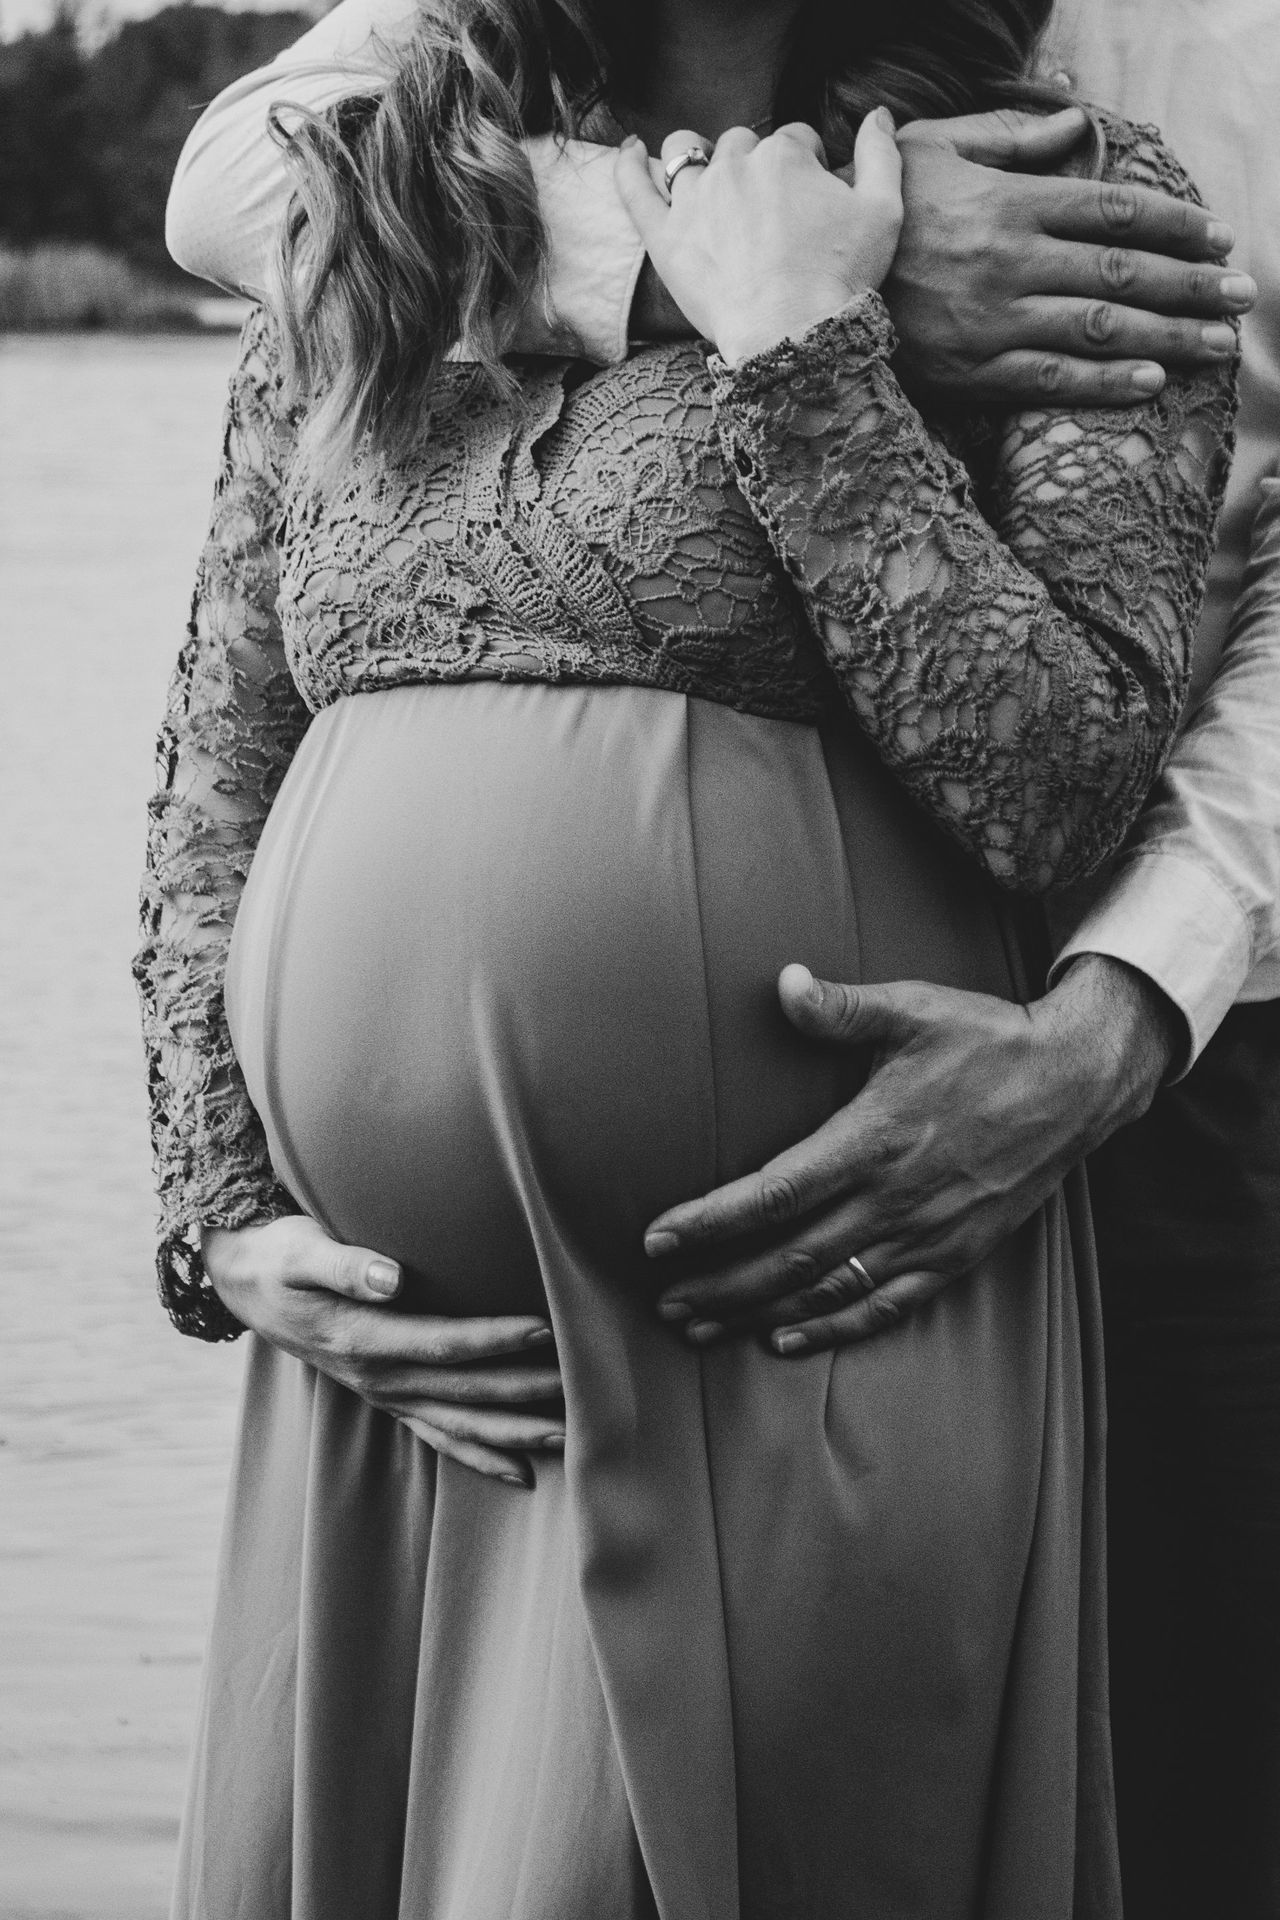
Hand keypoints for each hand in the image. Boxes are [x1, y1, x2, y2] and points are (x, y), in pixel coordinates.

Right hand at [202, 1215, 563, 1487]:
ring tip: (571, 1436)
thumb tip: (390, 1278)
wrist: (246, 1286)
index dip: (494, 1338)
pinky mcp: (389, 1398)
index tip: (544, 1327)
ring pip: (459, 1423)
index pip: (442, 1342)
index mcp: (363, 1337)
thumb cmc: (281, 1257)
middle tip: (584, 1386)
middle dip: (525, 1391)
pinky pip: (439, 1437)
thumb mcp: (300, 1251)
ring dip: (515, 1433)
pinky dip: (480, 1457)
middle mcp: (379, 1376)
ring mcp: (385, 1394)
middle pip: (463, 1390)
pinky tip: (523, 1474)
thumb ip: (345, 1265)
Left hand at [616, 112, 901, 364]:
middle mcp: (735, 165)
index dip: (809, 167)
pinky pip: (634, 189)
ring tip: (707, 180)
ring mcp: (694, 199)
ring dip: (697, 156)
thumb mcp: (884, 212)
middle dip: (757, 165)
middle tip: (769, 211)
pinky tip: (631, 151)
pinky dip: (629, 166)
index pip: (797, 141)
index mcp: (785, 154)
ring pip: (686, 152)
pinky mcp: (664, 238)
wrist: (790, 336)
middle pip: (743, 145)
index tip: (815, 202)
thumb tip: (880, 114)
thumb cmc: (841, 278)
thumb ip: (882, 155)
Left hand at [644, 955, 1178, 1351]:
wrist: (1077, 1082)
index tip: (657, 1240)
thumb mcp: (914, 1009)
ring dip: (758, 1312)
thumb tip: (784, 983)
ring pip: (827, 1289)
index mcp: (872, 1139)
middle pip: (787, 1257)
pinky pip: (884, 1305)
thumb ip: (842, 1007)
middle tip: (665, 1301)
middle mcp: (893, 1198)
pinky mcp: (955, 1255)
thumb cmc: (988, 1039)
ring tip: (702, 1328)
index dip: (709, 1223)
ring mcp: (925, 1234)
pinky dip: (832, 1327)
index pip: (772, 1194)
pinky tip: (787, 1337)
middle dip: (719, 1284)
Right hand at [876, 106, 1253, 406]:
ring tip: (1216, 347)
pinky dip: (1106, 381)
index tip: (1217, 239)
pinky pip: (1051, 378)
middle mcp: (1010, 261)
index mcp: (1007, 203)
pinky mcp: (971, 371)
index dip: (1174, 225)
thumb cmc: (874, 212)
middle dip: (1191, 285)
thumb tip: (1080, 126)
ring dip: (1169, 337)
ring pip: (1099, 328)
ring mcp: (992, 321)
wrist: (802, 286)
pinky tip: (1151, 382)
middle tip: (1240, 296)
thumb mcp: (932, 150)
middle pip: (1122, 273)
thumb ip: (1012, 138)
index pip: (1113, 210)